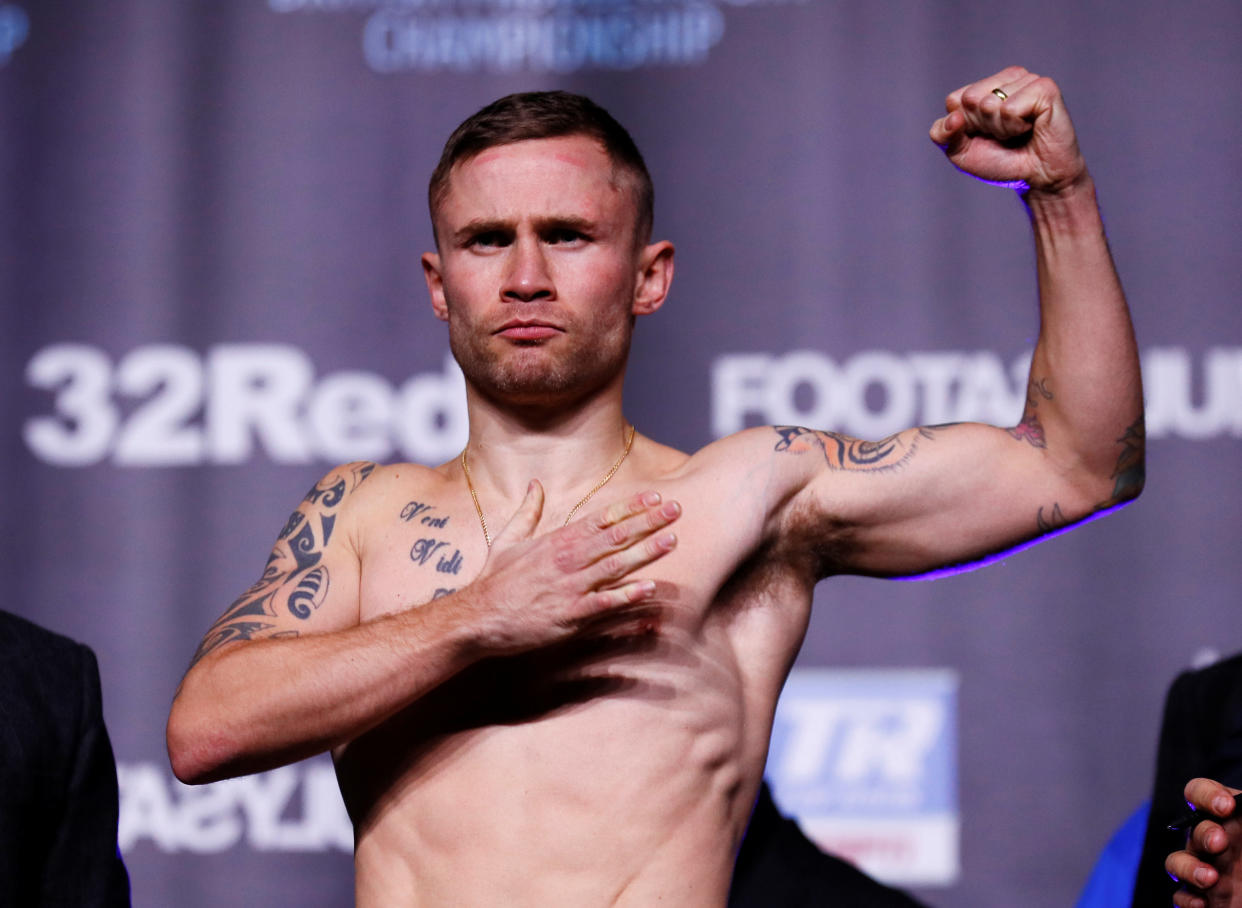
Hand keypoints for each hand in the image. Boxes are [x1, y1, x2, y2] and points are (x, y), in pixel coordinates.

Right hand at [464, 482, 680, 654]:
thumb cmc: (494, 580)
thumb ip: (528, 512)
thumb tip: (535, 484)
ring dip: (646, 552)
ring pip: (615, 565)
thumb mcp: (508, 539)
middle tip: (677, 510)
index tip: (654, 498)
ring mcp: (570, 587)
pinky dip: (627, 595)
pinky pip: (603, 603)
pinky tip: (649, 588)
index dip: (630, 507)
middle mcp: (568, 560)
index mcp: (557, 541)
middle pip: (615, 536)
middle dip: (648, 522)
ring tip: (672, 540)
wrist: (477, 618)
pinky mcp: (569, 615)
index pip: (601, 518)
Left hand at [929, 66, 1086, 194]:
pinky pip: (1010, 109)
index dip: (964, 127)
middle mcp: (1005, 79)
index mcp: (984, 88)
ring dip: (1002, 128)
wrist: (1037, 178)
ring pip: (991, 104)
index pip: (954, 100)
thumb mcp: (960, 152)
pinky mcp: (1044, 88)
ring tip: (1019, 132)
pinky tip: (1031, 127)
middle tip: (1004, 136)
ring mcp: (1026, 80)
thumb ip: (942, 134)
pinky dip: (1016, 126)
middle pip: (970, 99)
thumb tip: (953, 118)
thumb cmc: (1001, 162)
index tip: (983, 135)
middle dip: (983, 126)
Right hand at [1168, 778, 1241, 907]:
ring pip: (1178, 862)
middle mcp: (1218, 845)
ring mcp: (1208, 872)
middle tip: (1219, 843)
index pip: (1202, 795)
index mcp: (1234, 822)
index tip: (1226, 806)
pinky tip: (1203, 904)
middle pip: (1193, 828)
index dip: (1207, 795)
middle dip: (1203, 833)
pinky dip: (1187, 899)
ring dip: (1188, 867)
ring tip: (1210, 879)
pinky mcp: (1206, 900)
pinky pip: (1181, 896)